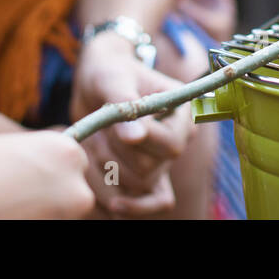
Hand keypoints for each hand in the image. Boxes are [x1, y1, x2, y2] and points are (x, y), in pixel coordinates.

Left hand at [69, 31, 191, 217]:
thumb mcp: (113, 79)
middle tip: (100, 123)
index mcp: (182, 113)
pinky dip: (131, 206)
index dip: (139, 139)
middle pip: (148, 168)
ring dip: (106, 164)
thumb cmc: (109, 72)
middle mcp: (178, 140)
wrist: (98, 82)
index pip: (169, 144)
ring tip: (96, 138)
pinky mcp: (147, 176)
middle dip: (114, 149)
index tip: (114, 117)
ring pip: (136, 184)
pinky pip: (150, 203)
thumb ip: (125, 104)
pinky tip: (113, 203)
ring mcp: (163, 161)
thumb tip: (135, 137)